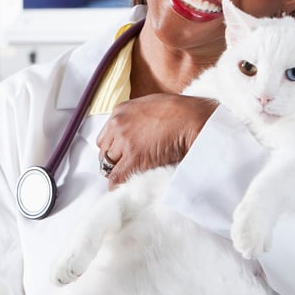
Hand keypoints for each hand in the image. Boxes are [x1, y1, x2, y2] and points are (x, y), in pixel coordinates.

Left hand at [97, 94, 216, 187]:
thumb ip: (137, 117)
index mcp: (121, 111)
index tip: (118, 154)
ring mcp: (124, 142)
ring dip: (116, 171)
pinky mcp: (134, 158)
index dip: (112, 147)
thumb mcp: (150, 105)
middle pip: (104, 150)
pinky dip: (117, 185)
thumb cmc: (179, 111)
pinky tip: (121, 189)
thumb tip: (138, 130)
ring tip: (126, 177)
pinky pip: (117, 177)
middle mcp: (118, 125)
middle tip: (122, 167)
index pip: (105, 135)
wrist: (190, 119)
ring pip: (108, 164)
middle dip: (113, 159)